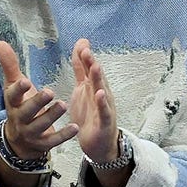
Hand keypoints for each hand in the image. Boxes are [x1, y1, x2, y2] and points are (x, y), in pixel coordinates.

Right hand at [0, 40, 76, 159]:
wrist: (19, 140)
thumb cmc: (20, 105)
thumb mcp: (14, 87)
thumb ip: (10, 66)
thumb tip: (1, 42)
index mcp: (13, 103)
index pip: (12, 95)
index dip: (18, 89)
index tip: (25, 80)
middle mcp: (20, 119)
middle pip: (26, 111)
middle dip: (37, 102)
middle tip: (50, 92)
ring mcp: (31, 133)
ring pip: (41, 125)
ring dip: (52, 116)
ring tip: (63, 105)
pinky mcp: (43, 144)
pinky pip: (53, 141)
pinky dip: (64, 135)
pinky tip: (75, 127)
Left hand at [68, 38, 118, 162]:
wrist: (98, 144)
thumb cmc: (90, 114)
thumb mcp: (82, 89)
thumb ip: (82, 69)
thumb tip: (81, 46)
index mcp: (93, 86)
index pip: (89, 69)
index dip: (85, 56)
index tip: (81, 42)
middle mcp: (101, 94)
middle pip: (96, 77)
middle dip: (92, 63)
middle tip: (86, 50)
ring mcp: (105, 107)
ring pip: (102, 91)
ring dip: (99, 79)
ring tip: (95, 67)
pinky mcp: (105, 122)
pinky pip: (104, 111)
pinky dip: (103, 103)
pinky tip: (100, 94)